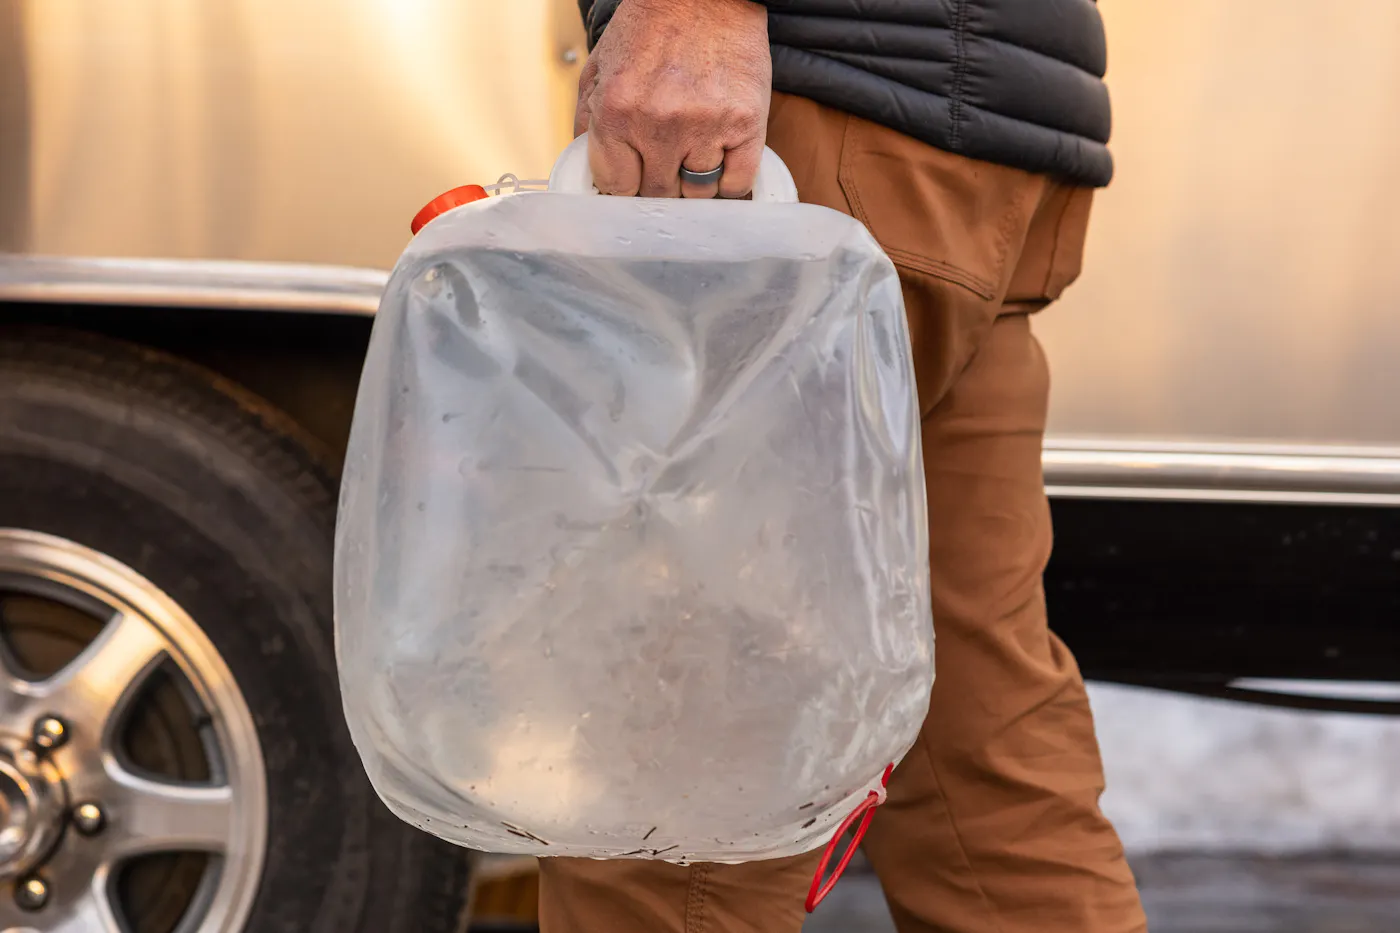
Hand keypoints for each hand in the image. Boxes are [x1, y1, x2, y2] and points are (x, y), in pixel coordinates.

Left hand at [574, 0, 771, 198]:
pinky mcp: (744, 124)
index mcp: (617, 112)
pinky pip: (736, 185)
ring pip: (698, 194)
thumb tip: (587, 170)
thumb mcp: (600, 67)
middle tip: (665, 160)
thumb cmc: (652, 27)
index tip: (634, 179)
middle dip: (659, 182)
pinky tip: (721, 163)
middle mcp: (659, 125)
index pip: (617, 187)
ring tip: (694, 153)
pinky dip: (729, 184)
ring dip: (694, 182)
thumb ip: (588, 120)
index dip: (626, 186)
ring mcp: (705, 127)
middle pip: (658, 194)